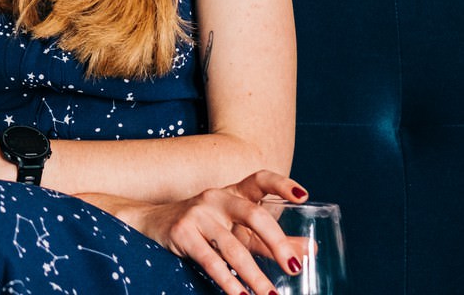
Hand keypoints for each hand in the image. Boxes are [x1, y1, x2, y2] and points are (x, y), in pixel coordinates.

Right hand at [116, 171, 311, 294]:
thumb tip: (311, 249)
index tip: (304, 197)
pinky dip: (227, 280)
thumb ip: (271, 239)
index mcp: (234, 192)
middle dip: (276, 242)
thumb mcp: (237, 228)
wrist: (152, 222)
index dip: (282, 185)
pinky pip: (210, 260)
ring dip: (254, 275)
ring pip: (232, 246)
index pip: (259, 180)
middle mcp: (217, 198)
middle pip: (253, 215)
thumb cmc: (206, 226)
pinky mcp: (182, 233)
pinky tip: (241, 294)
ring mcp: (198, 214)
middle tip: (294, 267)